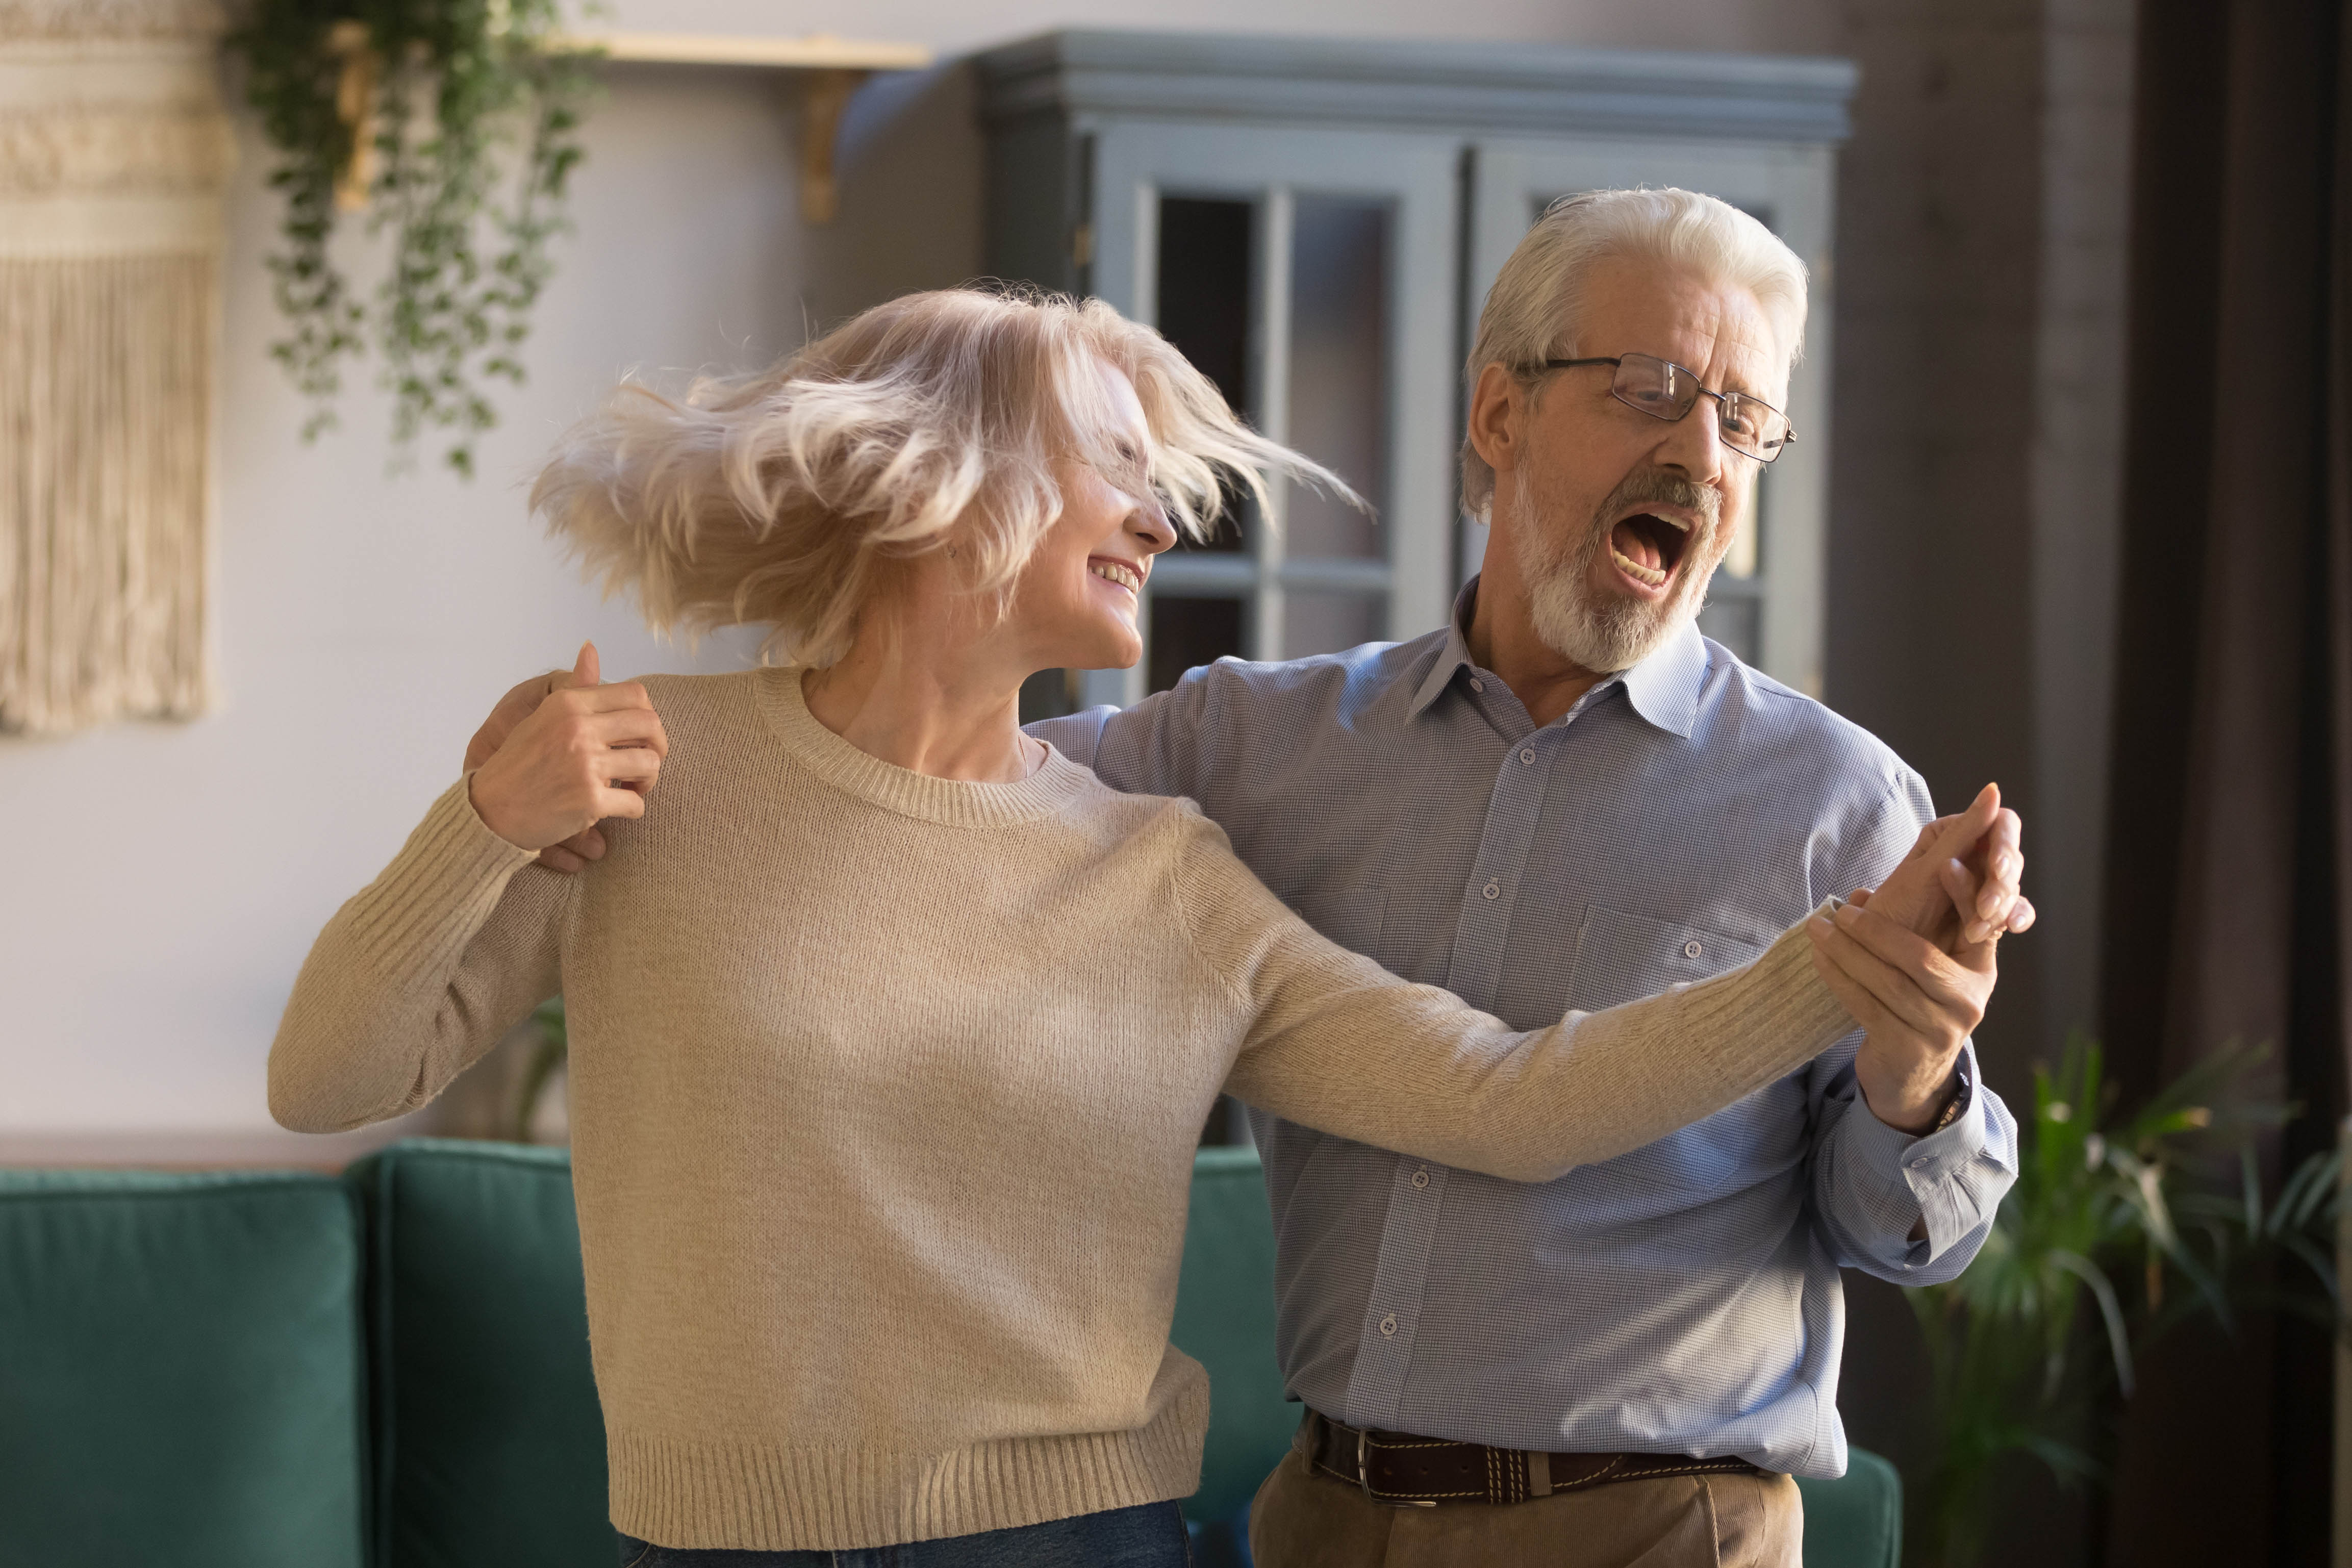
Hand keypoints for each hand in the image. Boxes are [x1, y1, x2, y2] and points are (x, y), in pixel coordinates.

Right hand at [467, 642, 667, 855]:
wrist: (490, 810)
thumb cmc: (520, 763)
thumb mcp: (545, 716)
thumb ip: (578, 689)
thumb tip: (591, 646)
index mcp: (568, 704)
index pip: (635, 695)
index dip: (648, 717)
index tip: (641, 736)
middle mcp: (578, 728)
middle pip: (651, 725)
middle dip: (658, 746)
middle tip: (646, 763)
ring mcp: (585, 764)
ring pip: (650, 764)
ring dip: (648, 780)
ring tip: (633, 787)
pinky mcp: (590, 799)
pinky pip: (636, 803)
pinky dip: (633, 808)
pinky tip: (617, 809)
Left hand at [1805, 783, 2028, 1133]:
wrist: (1911, 1076)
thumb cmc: (1915, 1004)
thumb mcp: (1927, 966)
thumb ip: (1914, 926)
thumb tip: (1863, 892)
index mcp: (1980, 969)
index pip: (1982, 926)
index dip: (1965, 895)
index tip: (1944, 864)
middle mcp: (1970, 1000)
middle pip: (1921, 958)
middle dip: (1876, 930)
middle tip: (1840, 910)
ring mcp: (1942, 1029)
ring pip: (1888, 982)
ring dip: (1847, 952)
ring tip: (1817, 930)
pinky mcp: (1909, 1049)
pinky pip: (1867, 1006)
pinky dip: (1839, 979)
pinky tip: (1819, 960)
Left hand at [1862, 784, 2031, 951]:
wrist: (1881, 953)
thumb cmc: (1894, 907)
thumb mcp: (1927, 869)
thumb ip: (1963, 831)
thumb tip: (1993, 789)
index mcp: (1955, 835)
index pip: (2001, 825)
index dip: (2005, 844)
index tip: (1997, 869)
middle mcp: (1972, 856)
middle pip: (2010, 859)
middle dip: (2001, 885)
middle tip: (1985, 909)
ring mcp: (1982, 885)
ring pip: (2013, 887)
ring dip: (2003, 907)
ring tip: (1977, 930)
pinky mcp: (1988, 913)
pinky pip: (2013, 911)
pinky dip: (2014, 918)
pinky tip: (2010, 928)